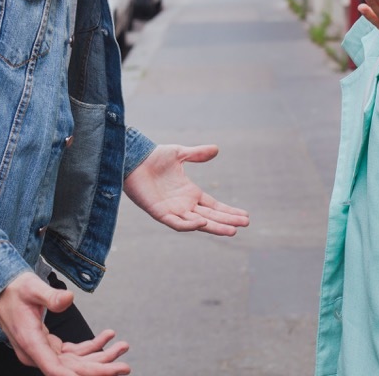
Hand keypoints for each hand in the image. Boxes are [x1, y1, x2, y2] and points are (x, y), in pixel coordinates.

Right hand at [0, 272, 130, 375]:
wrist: (0, 289)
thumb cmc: (14, 288)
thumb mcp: (33, 288)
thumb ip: (50, 296)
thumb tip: (69, 299)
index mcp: (30, 343)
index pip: (55, 369)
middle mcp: (36, 353)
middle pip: (71, 369)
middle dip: (99, 368)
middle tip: (124, 366)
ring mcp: (42, 350)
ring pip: (74, 362)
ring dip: (100, 357)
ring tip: (122, 347)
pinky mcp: (47, 345)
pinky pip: (72, 352)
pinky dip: (91, 346)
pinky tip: (107, 337)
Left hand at [123, 145, 249, 234]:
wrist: (132, 158)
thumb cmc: (153, 157)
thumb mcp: (179, 154)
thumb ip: (197, 154)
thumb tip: (216, 149)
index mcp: (190, 193)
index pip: (214, 206)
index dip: (229, 211)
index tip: (245, 216)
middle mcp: (184, 204)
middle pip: (210, 216)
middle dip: (227, 221)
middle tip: (244, 225)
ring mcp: (173, 210)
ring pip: (197, 223)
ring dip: (214, 227)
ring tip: (232, 230)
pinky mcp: (159, 212)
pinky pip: (176, 222)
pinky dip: (189, 224)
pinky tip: (202, 222)